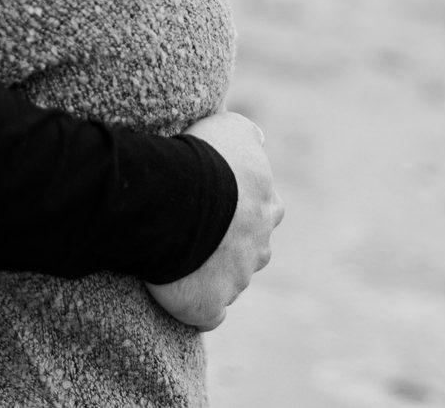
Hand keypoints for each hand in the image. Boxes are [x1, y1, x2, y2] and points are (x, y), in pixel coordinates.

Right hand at [146, 109, 282, 330]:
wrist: (176, 198)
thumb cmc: (203, 157)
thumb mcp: (232, 128)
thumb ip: (249, 135)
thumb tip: (260, 140)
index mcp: (268, 209)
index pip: (263, 214)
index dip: (238, 209)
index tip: (214, 203)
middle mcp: (260, 248)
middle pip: (250, 253)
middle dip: (230, 246)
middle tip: (196, 232)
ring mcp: (237, 281)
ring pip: (231, 283)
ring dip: (211, 275)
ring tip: (180, 258)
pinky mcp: (209, 306)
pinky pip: (208, 316)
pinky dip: (197, 309)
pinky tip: (180, 294)